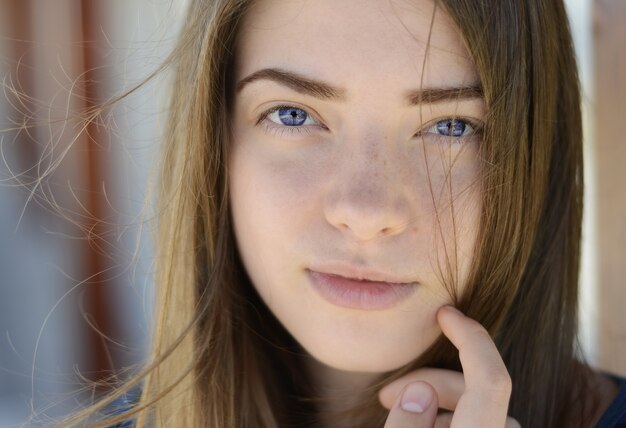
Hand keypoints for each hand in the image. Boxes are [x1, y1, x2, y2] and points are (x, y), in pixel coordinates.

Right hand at [379, 306, 519, 427]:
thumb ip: (406, 425)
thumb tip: (419, 390)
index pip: (490, 380)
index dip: (470, 337)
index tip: (446, 313)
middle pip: (480, 393)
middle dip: (433, 381)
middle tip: (387, 394)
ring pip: (481, 410)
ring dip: (440, 404)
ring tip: (397, 410)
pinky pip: (483, 424)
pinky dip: (454, 418)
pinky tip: (422, 425)